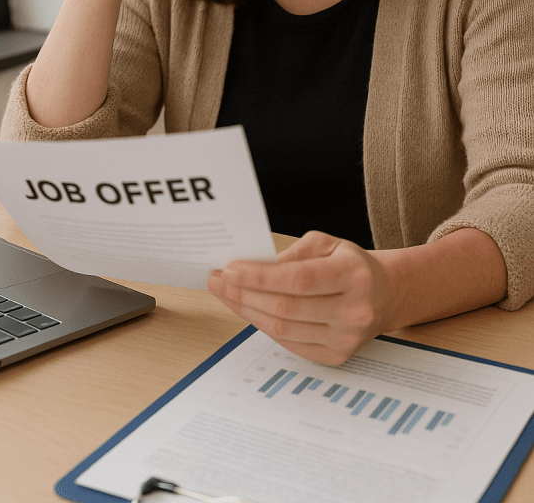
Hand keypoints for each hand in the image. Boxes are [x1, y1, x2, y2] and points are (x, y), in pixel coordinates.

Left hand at [207, 230, 394, 365]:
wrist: (384, 295)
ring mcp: (346, 339)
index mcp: (353, 276)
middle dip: (243, 293)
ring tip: (225, 294)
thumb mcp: (328, 244)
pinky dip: (263, 326)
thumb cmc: (350, 265)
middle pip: (286, 308)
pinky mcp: (336, 357)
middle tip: (216, 280)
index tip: (230, 269)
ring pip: (283, 329)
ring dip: (247, 311)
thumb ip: (294, 253)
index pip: (298, 280)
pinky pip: (289, 343)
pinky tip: (247, 309)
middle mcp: (354, 311)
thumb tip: (255, 266)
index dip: (260, 277)